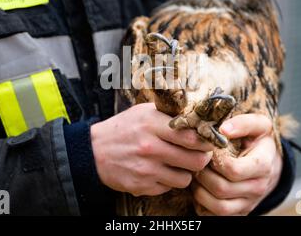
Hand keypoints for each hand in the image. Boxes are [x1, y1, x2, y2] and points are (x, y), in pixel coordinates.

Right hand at [90, 103, 213, 196]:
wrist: (93, 152)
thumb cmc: (122, 129)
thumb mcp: (142, 112)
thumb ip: (168, 113)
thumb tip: (198, 115)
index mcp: (152, 124)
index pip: (193, 136)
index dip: (206, 140)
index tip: (208, 139)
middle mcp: (150, 147)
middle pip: (196, 160)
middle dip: (202, 158)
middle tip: (199, 154)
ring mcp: (146, 169)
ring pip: (185, 178)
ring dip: (186, 172)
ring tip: (178, 163)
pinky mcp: (141, 186)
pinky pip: (169, 188)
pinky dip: (169, 181)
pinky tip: (161, 171)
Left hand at [192, 114, 282, 215]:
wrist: (269, 162)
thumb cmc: (258, 140)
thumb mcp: (258, 125)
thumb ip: (244, 123)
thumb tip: (223, 130)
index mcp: (263, 165)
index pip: (233, 170)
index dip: (214, 160)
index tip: (208, 150)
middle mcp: (258, 188)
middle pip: (221, 189)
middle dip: (203, 175)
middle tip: (197, 163)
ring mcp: (249, 203)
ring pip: (218, 207)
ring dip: (200, 191)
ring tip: (197, 175)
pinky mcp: (239, 213)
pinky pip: (215, 216)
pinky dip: (202, 205)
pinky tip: (201, 188)